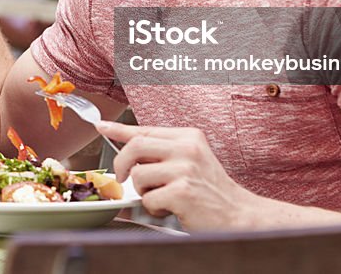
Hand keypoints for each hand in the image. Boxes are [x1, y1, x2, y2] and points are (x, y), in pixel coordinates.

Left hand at [98, 120, 253, 229]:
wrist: (239, 215)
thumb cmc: (211, 191)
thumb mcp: (191, 161)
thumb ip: (163, 154)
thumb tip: (128, 153)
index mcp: (188, 137)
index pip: (145, 129)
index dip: (118, 129)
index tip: (101, 125)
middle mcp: (187, 148)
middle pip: (134, 147)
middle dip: (122, 165)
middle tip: (125, 179)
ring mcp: (185, 169)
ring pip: (138, 175)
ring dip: (144, 193)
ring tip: (163, 198)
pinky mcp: (182, 192)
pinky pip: (148, 199)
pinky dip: (154, 209)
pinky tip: (171, 209)